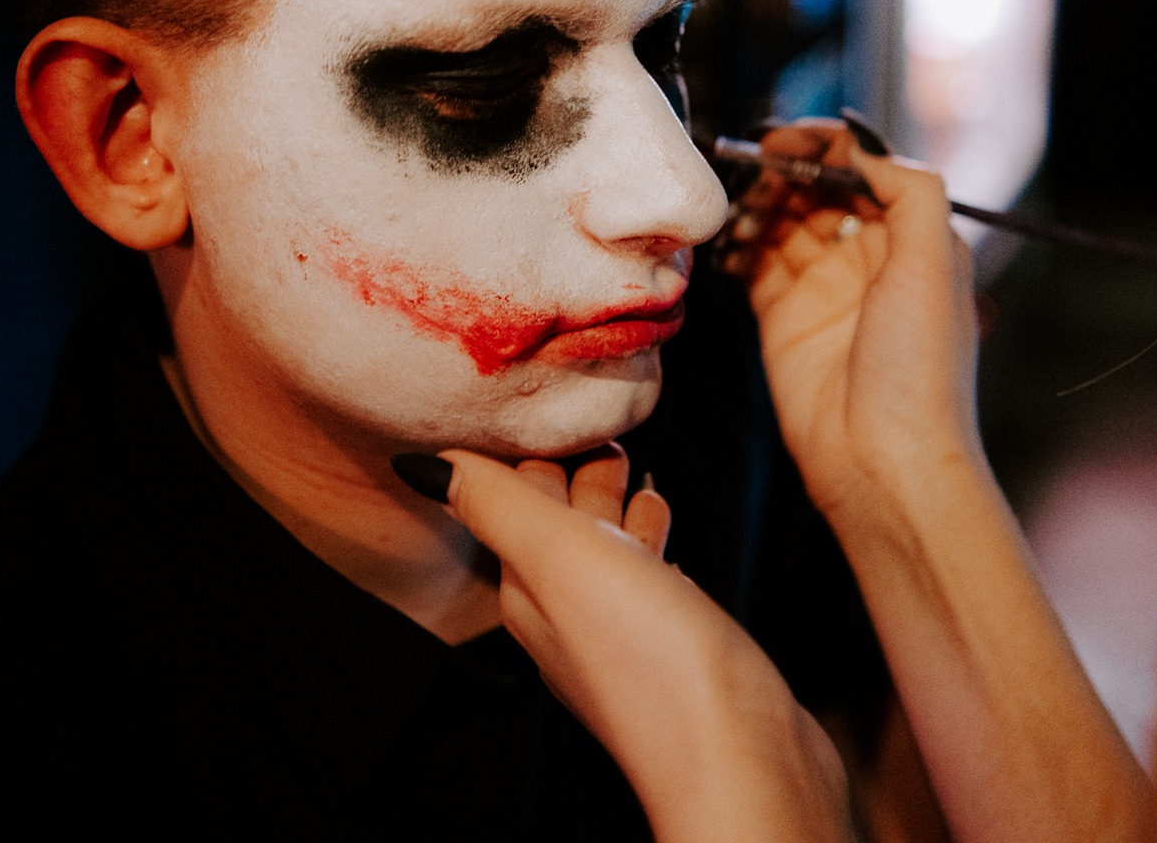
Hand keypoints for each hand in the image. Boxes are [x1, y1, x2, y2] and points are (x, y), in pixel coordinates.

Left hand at [441, 446, 852, 842]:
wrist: (738, 756)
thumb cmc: (649, 656)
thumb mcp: (559, 556)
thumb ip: (495, 503)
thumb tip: (417, 465)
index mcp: (528, 590)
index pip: (510, 502)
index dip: (524, 450)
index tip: (540, 400)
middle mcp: (567, 615)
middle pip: (557, 524)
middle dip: (570, 470)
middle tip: (593, 422)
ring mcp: (623, 633)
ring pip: (604, 550)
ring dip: (611, 503)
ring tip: (629, 461)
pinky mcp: (675, 646)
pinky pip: (649, 579)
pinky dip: (650, 541)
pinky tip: (664, 530)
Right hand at [720, 120, 978, 514]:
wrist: (884, 462)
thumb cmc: (920, 369)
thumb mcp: (934, 259)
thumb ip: (907, 187)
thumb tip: (861, 145)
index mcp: (912, 239)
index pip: (862, 169)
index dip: (825, 146)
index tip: (785, 140)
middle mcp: (868, 259)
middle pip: (815, 190)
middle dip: (783, 170)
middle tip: (750, 166)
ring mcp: (822, 289)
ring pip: (781, 221)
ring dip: (757, 202)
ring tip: (736, 201)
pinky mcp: (782, 320)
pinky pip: (753, 264)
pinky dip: (736, 243)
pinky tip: (726, 236)